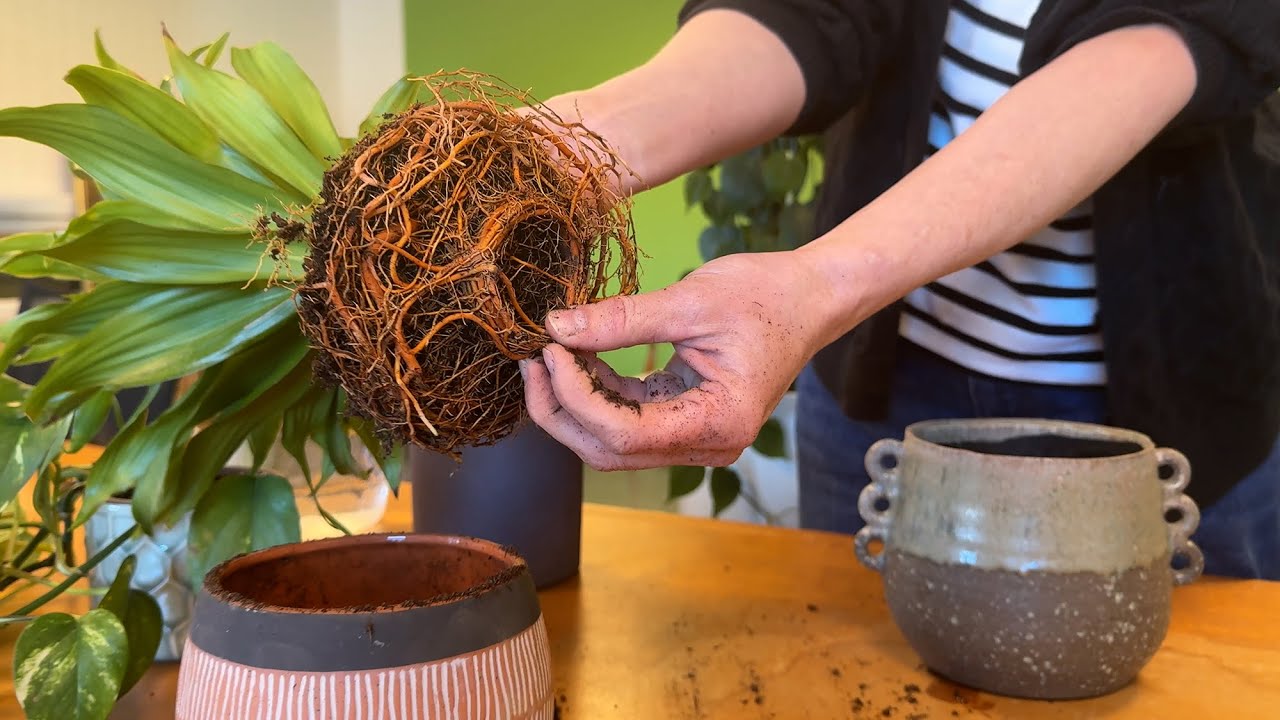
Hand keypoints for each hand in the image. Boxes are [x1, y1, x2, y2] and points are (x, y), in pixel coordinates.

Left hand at [520, 251, 835, 469]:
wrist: (809, 297)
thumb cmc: (766, 295)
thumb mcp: (692, 300)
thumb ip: (623, 318)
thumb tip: (557, 327)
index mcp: (719, 424)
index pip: (625, 432)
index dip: (576, 396)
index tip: (549, 348)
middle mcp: (707, 445)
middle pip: (609, 451)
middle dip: (561, 409)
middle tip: (533, 357)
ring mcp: (694, 437)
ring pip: (611, 443)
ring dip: (572, 404)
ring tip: (548, 355)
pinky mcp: (683, 419)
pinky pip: (626, 421)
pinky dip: (595, 394)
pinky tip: (576, 358)